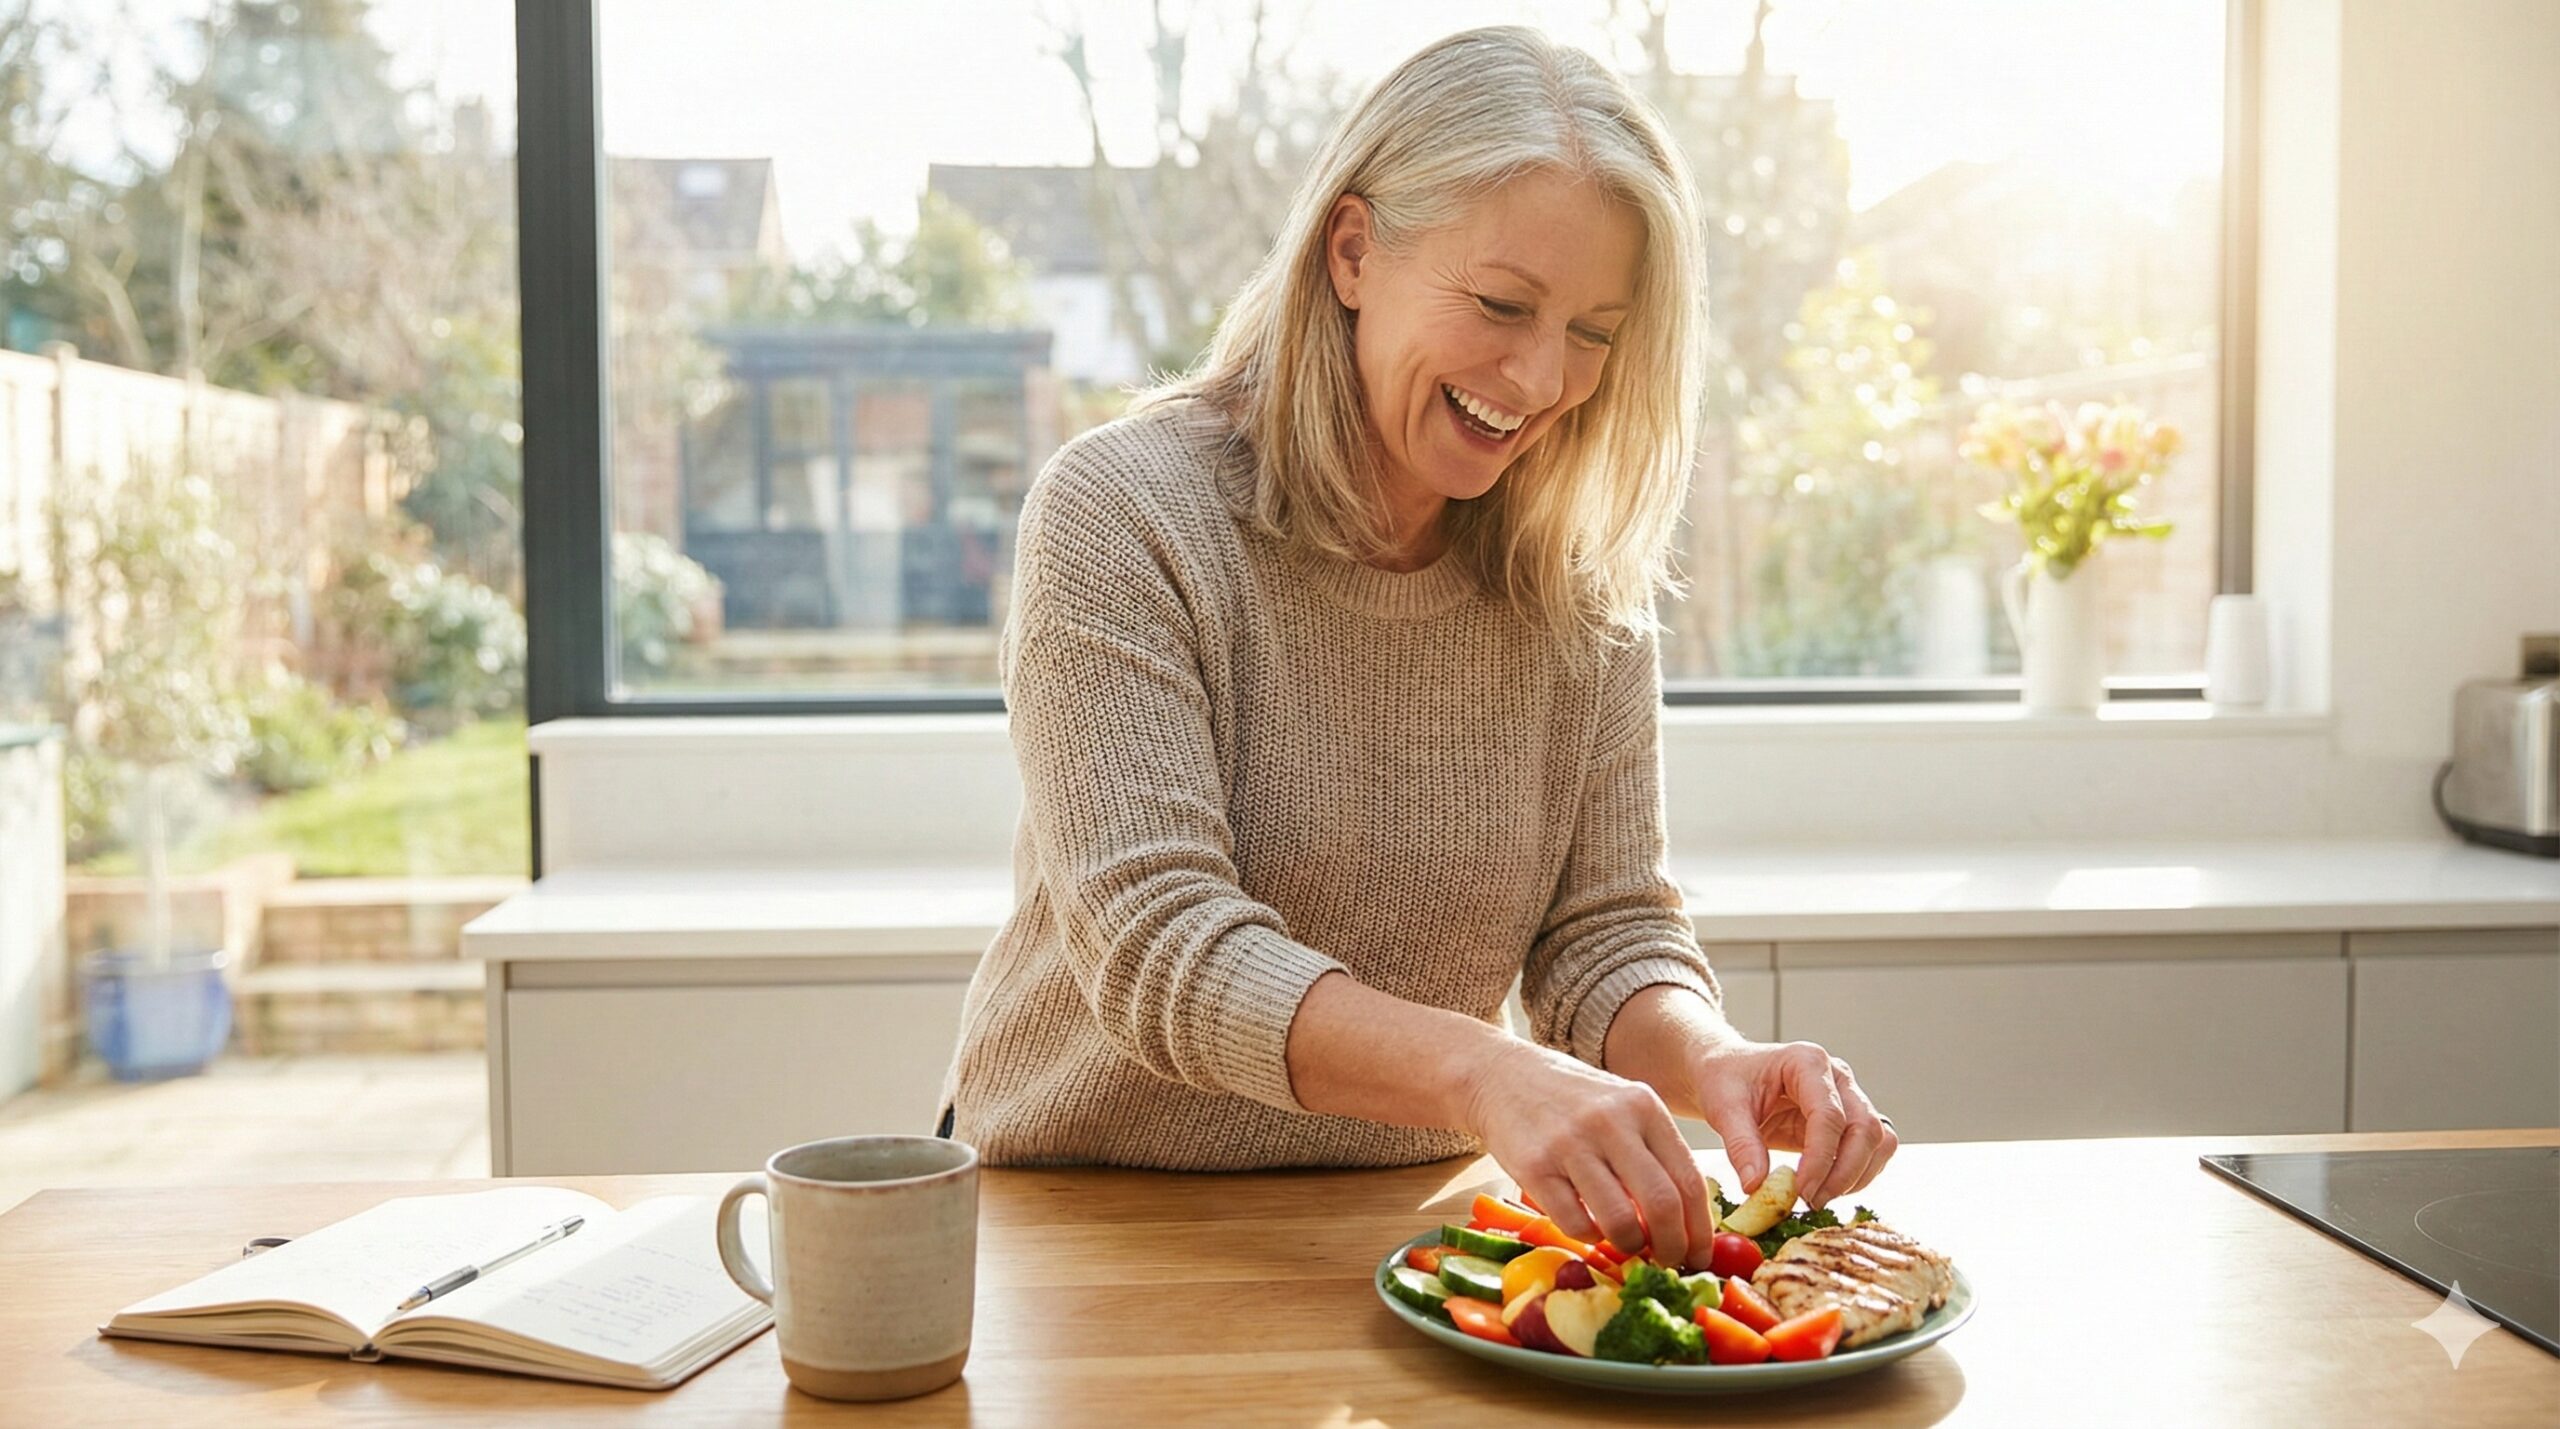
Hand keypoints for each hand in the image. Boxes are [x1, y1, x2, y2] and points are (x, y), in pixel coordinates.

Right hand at [1455, 1039, 1718, 1270]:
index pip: (1689, 1179)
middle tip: (1669, 1262)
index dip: (1699, 1228)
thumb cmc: (1573, 1100)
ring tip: (1629, 1247)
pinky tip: (1590, 1228)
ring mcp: (1570, 1144)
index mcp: (1644, 1106)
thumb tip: (1684, 1221)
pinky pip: (1575, 1223)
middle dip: (1672, 1246)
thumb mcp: (1622, 1108)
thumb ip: (1652, 1153)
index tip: (1700, 1254)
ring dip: (1631, 1247)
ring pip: (1620, 1221)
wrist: (1503, 1076)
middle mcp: (1611, 1122)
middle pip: (1662, 1204)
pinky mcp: (1535, 1167)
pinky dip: (1590, 1237)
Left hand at [1683, 1038, 1897, 1209]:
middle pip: (1865, 1128)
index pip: (1829, 1115)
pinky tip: (1827, 1189)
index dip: (1820, 1158)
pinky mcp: (1849, 1119)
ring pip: (1878, 1140)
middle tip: (1811, 1202)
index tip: (1801, 1191)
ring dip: (1856, 1176)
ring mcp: (1848, 1096)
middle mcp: (1837, 1076)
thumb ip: (1741, 1145)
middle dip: (1843, 1173)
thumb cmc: (1725, 1079)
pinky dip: (1858, 1174)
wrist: (1727, 1072)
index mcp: (1807, 1062)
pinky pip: (1872, 1150)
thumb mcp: (1723, 1108)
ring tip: (1818, 1198)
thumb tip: (1756, 1186)